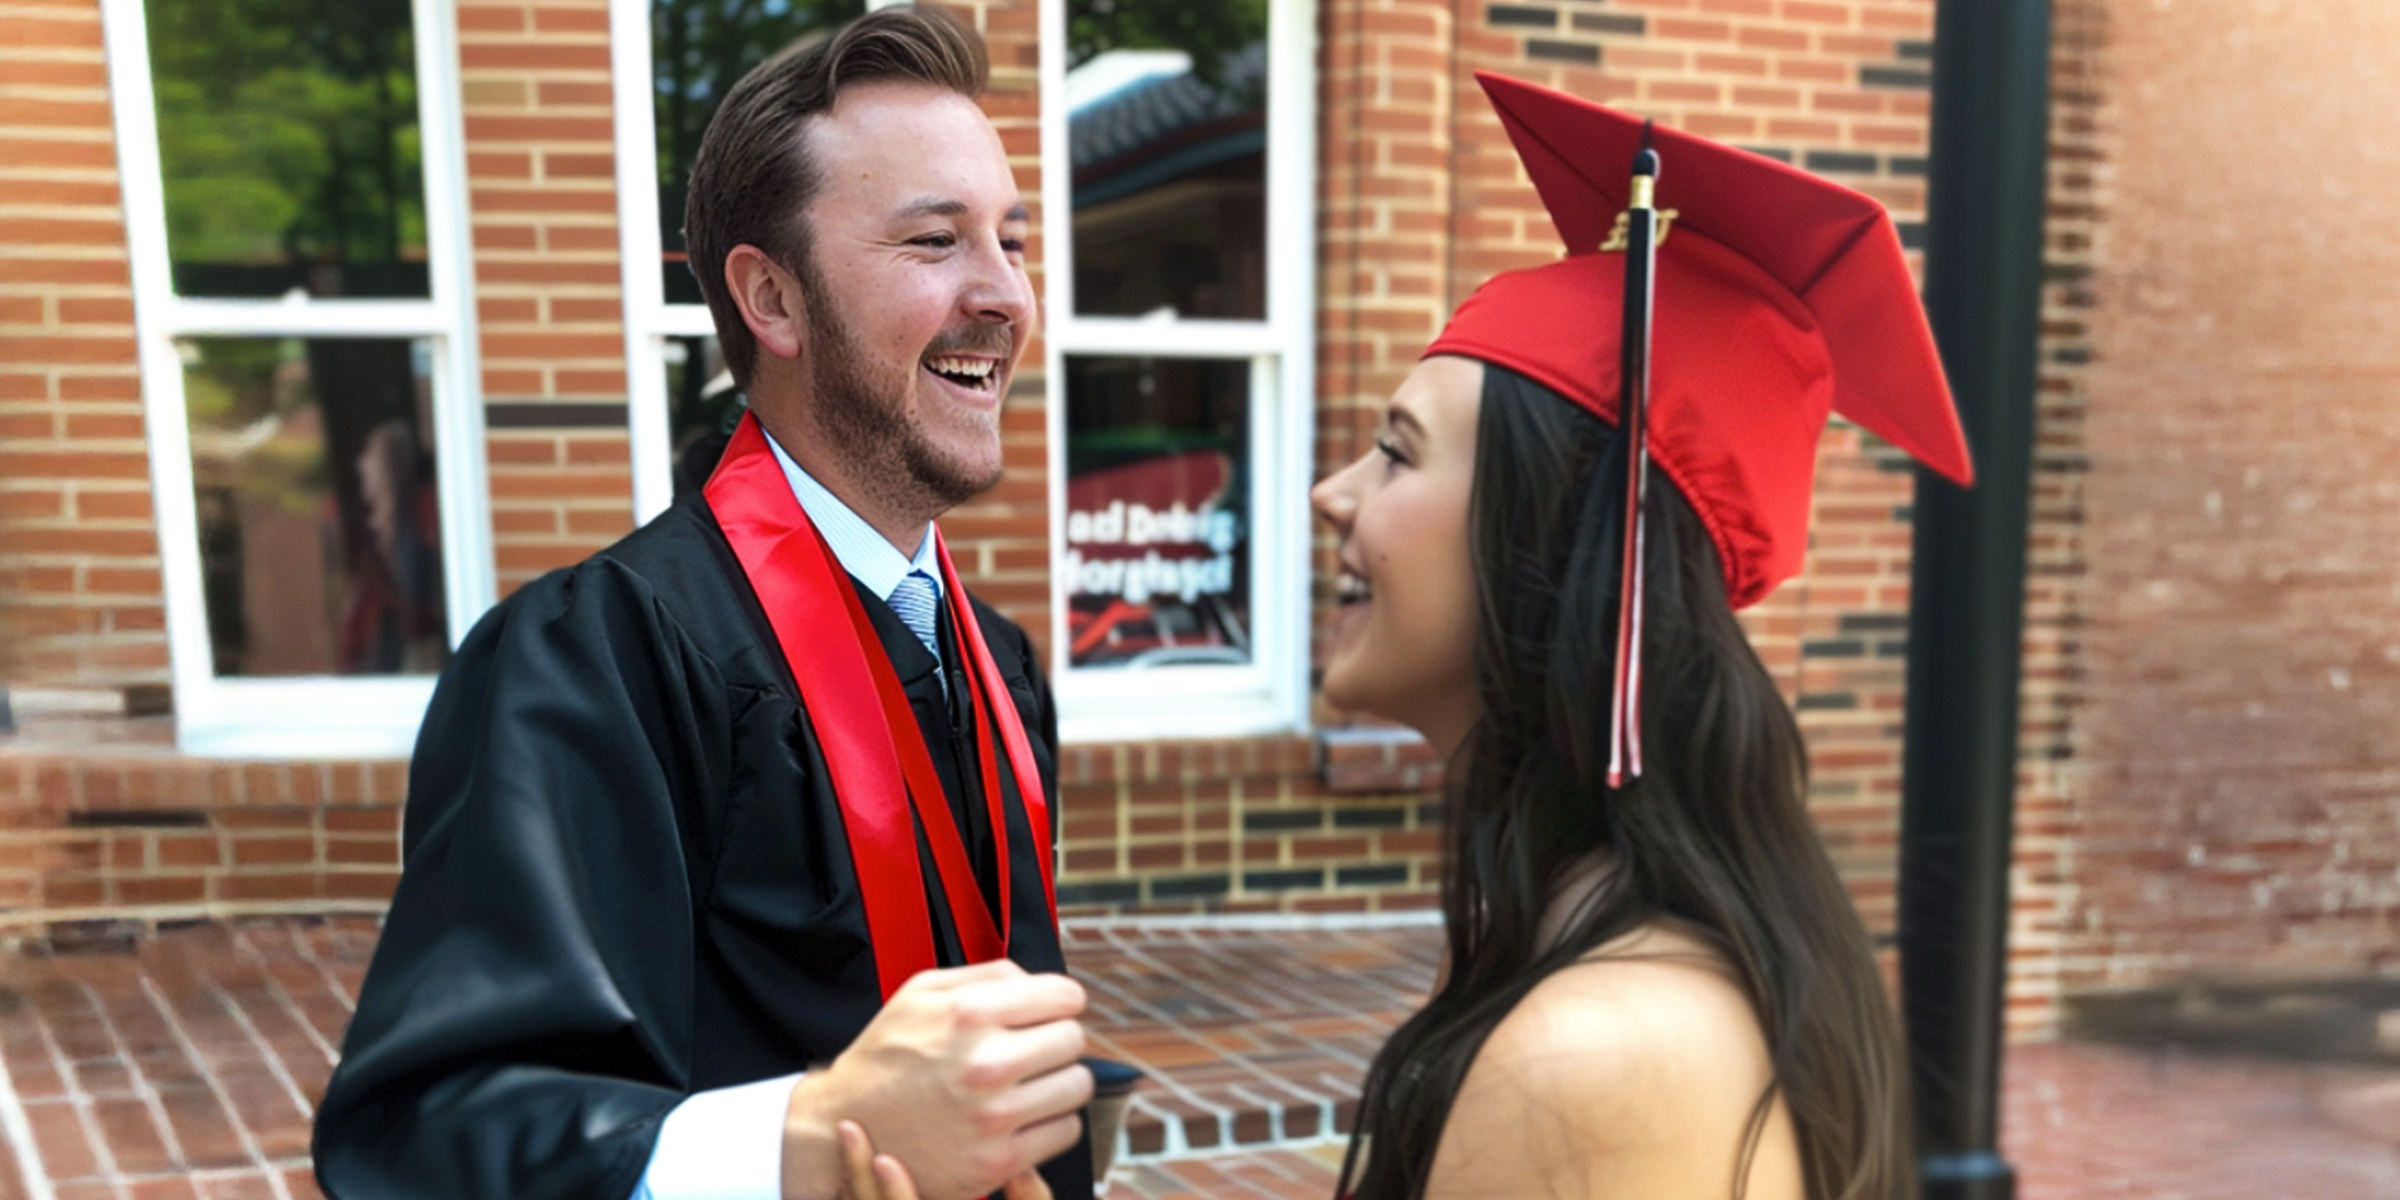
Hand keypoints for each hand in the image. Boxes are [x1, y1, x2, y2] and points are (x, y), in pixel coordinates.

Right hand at [784, 960, 1091, 1199]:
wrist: (845, 1123)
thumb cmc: (886, 1056)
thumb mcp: (921, 992)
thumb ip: (988, 975)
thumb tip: (1041, 981)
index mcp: (968, 1014)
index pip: (1065, 996)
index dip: (1061, 1001)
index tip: (1053, 1011)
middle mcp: (984, 1064)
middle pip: (1074, 1039)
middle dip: (1057, 1039)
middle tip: (1034, 1049)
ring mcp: (993, 1116)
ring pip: (1077, 1086)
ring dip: (1059, 1081)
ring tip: (1030, 1082)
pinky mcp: (997, 1160)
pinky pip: (1065, 1130)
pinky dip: (1051, 1122)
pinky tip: (1023, 1114)